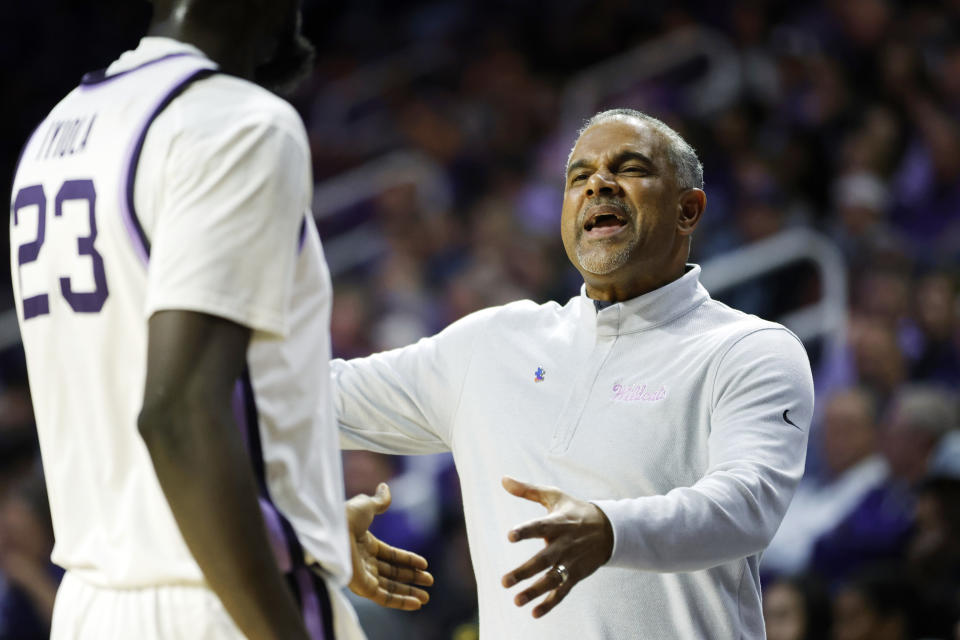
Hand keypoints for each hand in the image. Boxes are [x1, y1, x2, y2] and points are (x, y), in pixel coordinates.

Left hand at [346, 483, 432, 609]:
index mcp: (366, 544)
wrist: (331, 531)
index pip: (391, 555)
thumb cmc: (346, 517)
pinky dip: (400, 602)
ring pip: (389, 588)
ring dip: (409, 593)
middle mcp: (364, 562)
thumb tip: (385, 487)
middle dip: (411, 578)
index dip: (408, 560)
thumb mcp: (366, 506)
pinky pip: (384, 598)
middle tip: (429, 581)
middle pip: (392, 573)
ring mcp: (363, 575)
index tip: (424, 564)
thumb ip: (379, 501)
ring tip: (426, 597)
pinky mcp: (362, 587)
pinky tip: (416, 603)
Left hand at [500, 476, 612, 618]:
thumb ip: (527, 490)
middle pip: (543, 560)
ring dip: (534, 591)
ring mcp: (570, 561)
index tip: (509, 536)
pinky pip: (562, 591)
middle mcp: (563, 544)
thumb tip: (503, 479)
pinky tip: (534, 613)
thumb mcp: (554, 496)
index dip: (525, 531)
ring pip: (551, 579)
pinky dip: (550, 603)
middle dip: (524, 572)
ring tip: (516, 600)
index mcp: (557, 523)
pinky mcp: (575, 574)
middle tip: (504, 581)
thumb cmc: (574, 511)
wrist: (609, 529)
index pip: (539, 527)